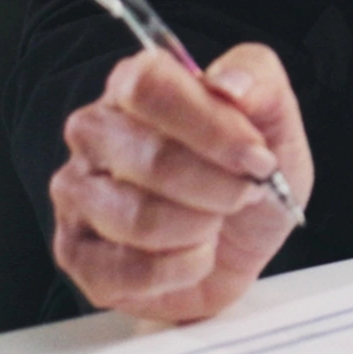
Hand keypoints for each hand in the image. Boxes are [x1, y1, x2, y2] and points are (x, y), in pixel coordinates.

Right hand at [51, 43, 313, 322]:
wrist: (242, 243)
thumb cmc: (250, 173)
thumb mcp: (277, 120)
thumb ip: (261, 82)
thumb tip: (229, 84)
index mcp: (135, 82)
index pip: (149, 87)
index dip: (210, 126)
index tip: (257, 157)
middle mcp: (94, 130)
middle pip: (150, 158)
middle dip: (218, 186)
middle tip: (248, 193)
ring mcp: (76, 193)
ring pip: (138, 218)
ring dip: (201, 228)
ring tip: (217, 221)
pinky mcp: (75, 253)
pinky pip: (129, 271)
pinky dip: (182, 268)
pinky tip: (194, 252)